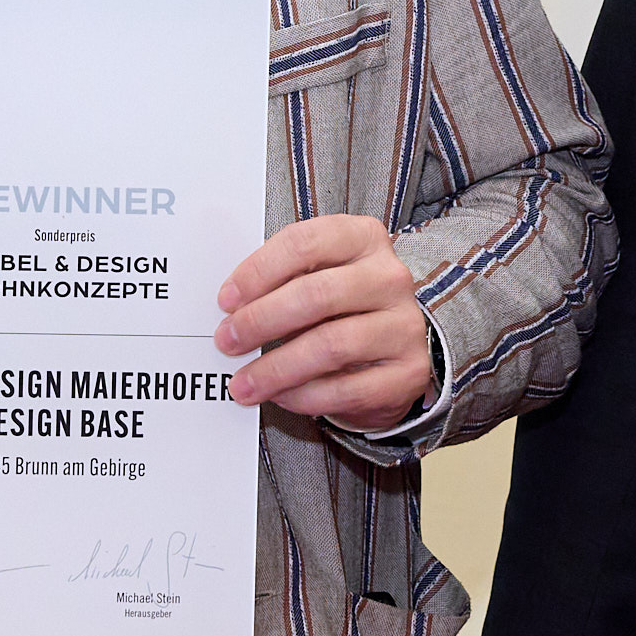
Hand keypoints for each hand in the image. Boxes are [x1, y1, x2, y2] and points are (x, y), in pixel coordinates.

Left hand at [215, 215, 435, 430]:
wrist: (391, 351)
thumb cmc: (340, 307)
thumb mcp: (315, 277)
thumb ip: (280, 281)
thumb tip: (231, 309)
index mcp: (364, 238)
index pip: (304, 243)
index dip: (258, 272)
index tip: (226, 300)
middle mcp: (390, 277)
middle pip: (316, 294)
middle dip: (261, 321)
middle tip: (227, 342)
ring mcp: (405, 325)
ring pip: (331, 345)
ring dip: (276, 368)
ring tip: (244, 383)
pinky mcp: (409, 371)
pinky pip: (347, 388)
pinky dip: (304, 396)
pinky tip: (280, 396)